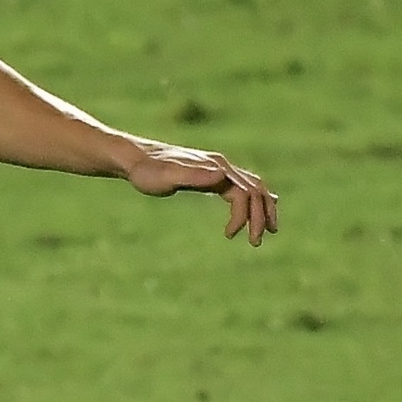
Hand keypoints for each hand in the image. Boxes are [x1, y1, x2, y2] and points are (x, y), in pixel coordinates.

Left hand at [127, 144, 279, 244]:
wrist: (135, 159)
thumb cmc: (147, 172)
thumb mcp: (167, 177)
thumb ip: (194, 176)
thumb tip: (222, 175)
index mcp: (216, 168)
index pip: (244, 193)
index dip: (243, 216)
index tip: (230, 236)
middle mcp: (221, 166)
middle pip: (255, 191)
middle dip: (260, 217)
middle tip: (256, 242)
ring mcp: (218, 169)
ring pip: (252, 188)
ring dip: (263, 209)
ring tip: (266, 231)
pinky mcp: (211, 175)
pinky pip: (240, 187)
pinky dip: (253, 200)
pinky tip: (254, 211)